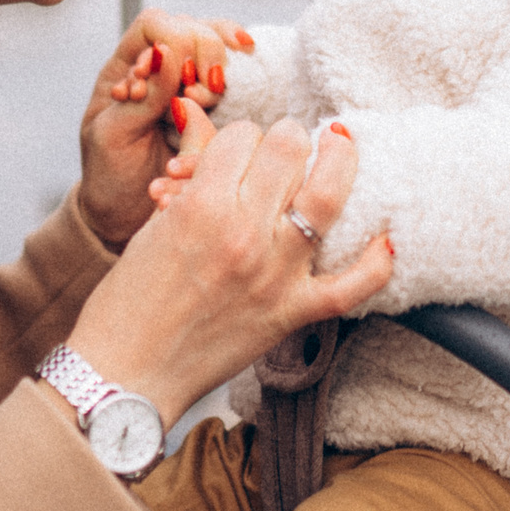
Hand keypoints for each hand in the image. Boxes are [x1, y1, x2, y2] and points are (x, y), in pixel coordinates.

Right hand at [67, 118, 392, 426]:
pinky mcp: (292, 313)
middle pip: (289, 148)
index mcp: (201, 206)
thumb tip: (228, 156)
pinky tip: (385, 238)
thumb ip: (192, 187)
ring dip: (339, 162)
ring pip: (328, 195)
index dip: (241, 138)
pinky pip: (354, 284)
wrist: (124, 375)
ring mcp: (275, 274)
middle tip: (286, 149)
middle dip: (287, 139)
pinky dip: (377, 261)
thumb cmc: (128, 303)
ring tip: (339, 150)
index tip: (240, 153)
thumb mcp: (152, 228)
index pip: (242, 135)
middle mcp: (244, 233)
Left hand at [77, 10, 253, 246]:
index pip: (154, 24)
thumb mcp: (113, 136)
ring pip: (215, 44)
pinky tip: (236, 75)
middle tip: (201, 94)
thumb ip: (141, 97)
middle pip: (191, 26)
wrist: (124, 214)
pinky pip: (230, 73)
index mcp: (123, 68)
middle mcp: (156, 68)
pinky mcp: (208, 105)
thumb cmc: (109, 176)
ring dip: (220, 66)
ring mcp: (184, 83)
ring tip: (209, 100)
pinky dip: (238, 73)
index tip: (181, 76)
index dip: (175, 39)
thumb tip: (168, 52)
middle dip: (205, 51)